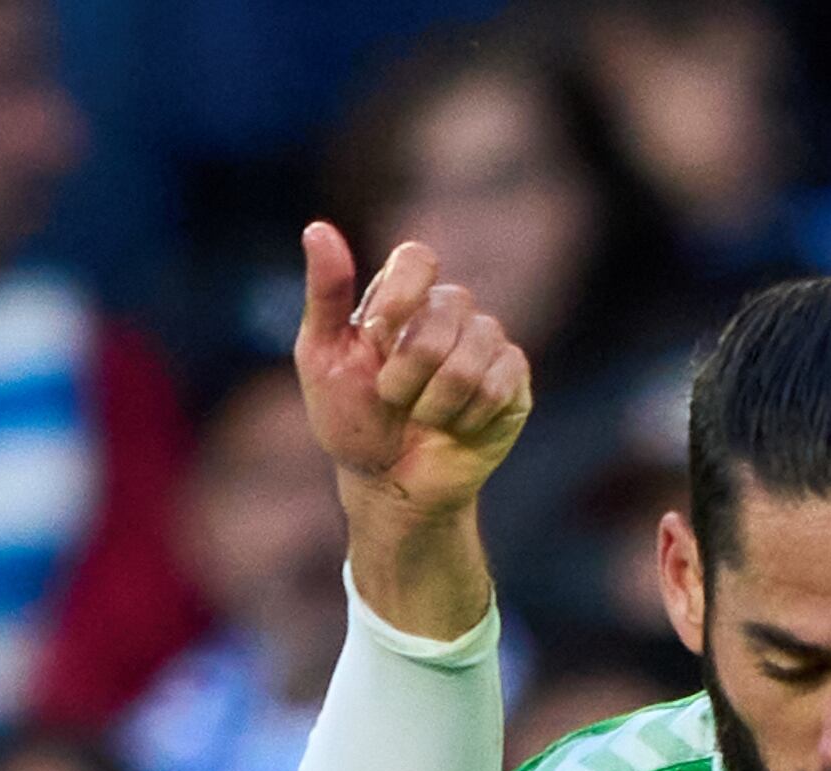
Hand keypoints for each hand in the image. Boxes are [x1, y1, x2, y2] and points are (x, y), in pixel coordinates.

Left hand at [295, 221, 527, 637]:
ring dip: (434, 402)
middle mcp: (450, 312)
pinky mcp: (514, 380)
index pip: (418, 258)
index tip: (376, 336)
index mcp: (405, 297)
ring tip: (423, 418)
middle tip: (393, 399)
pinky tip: (454, 428)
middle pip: (446, 311)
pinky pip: (498, 386)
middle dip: (408, 370)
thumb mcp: (322, 358)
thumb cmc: (351, 420)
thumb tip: (316, 227)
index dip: (402, 294)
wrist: (388, 485)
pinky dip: (464, 418)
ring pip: (472, 355)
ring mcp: (487, 343)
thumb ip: (325, 294)